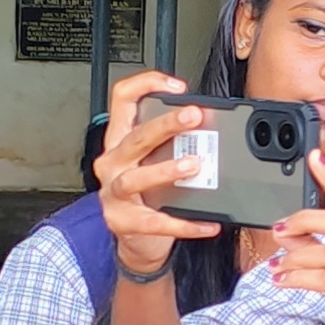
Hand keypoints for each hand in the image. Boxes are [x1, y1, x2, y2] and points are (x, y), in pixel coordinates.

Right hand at [91, 70, 221, 276]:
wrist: (135, 239)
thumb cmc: (146, 193)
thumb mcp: (151, 161)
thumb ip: (171, 142)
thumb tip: (211, 127)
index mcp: (119, 140)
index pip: (123, 99)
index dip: (146, 85)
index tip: (177, 86)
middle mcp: (112, 163)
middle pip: (136, 137)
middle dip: (166, 124)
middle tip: (193, 116)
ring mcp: (114, 193)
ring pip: (136, 178)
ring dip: (166, 170)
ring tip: (194, 165)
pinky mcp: (123, 222)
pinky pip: (156, 222)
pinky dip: (185, 224)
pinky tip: (207, 224)